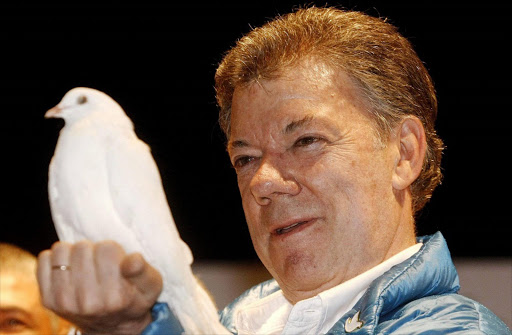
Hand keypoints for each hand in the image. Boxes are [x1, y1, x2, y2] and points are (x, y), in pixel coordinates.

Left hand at [37, 240, 162, 334]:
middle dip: (93, 250)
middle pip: (83, 247)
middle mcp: (87, 302)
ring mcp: (64, 302)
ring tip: (84, 264)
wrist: (112, 326)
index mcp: (115, 297)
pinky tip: (70, 269)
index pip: (107, 249)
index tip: (116, 262)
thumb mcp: (151, 285)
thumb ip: (144, 270)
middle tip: (100, 264)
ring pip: (62, 250)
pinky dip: (57, 258)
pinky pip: (45, 259)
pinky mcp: (48, 300)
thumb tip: (132, 260)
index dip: (113, 250)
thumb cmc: (134, 298)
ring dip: (74, 253)